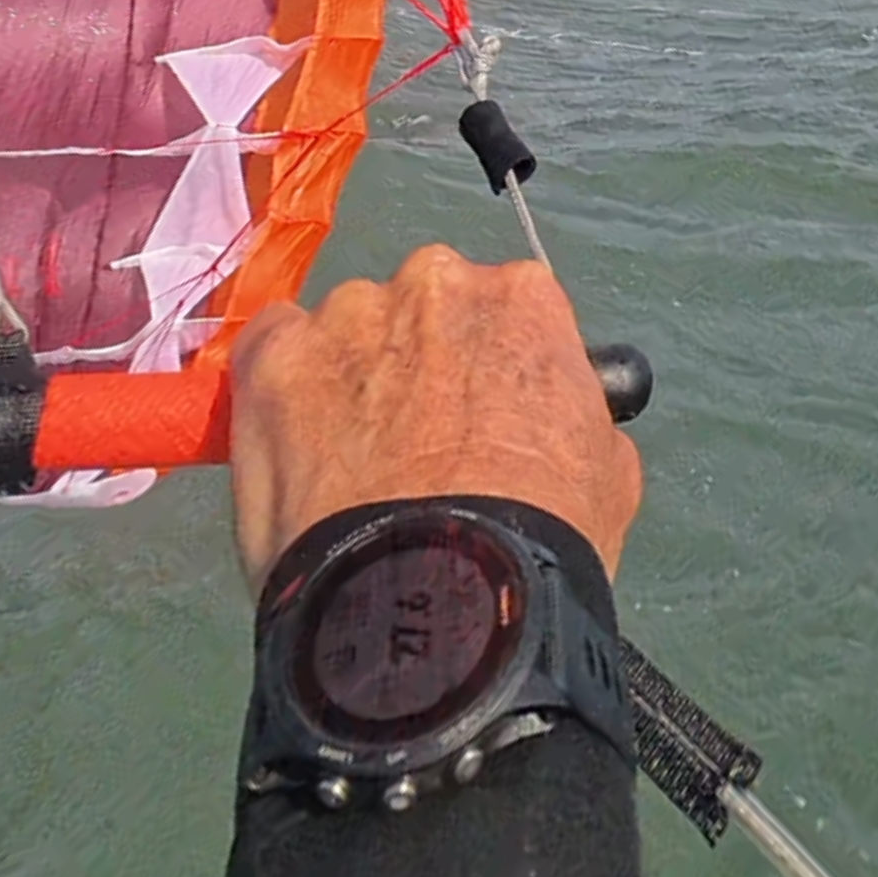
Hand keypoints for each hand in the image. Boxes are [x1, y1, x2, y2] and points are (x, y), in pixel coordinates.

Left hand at [228, 243, 644, 585]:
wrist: (443, 594)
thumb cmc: (541, 536)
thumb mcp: (605, 466)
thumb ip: (571, 408)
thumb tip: (544, 417)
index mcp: (523, 298)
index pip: (507, 312)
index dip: (491, 372)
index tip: (482, 420)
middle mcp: (434, 282)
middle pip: (423, 311)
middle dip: (421, 365)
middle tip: (416, 447)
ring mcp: (346, 315)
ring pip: (347, 332)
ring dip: (352, 379)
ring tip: (350, 468)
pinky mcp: (272, 359)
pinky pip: (272, 351)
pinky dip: (281, 389)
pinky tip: (295, 447)